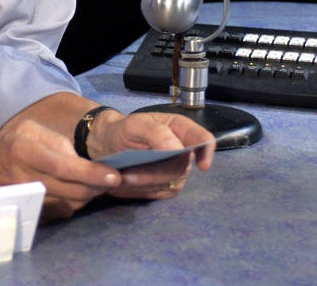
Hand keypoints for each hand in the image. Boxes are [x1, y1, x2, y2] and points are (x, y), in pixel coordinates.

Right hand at [0, 118, 122, 219]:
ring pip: (70, 204)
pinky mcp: (29, 213)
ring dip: (89, 195)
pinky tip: (78, 192)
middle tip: (112, 178)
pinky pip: (61, 212)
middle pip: (72, 190)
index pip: (65, 167)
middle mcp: (27, 179)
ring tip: (96, 183)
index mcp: (26, 152)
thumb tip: (80, 159)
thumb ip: (56, 141)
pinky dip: (75, 203)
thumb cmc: (6, 145)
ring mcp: (27, 200)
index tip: (114, 175)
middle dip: (97, 186)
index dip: (91, 173)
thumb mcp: (28, 130)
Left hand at [88, 111, 214, 199]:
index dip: (207, 152)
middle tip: (127, 175)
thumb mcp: (134, 124)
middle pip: (181, 168)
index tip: (202, 166)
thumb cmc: (124, 131)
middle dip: (153, 173)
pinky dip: (141, 190)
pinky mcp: (167, 187)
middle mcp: (183, 151)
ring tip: (123, 176)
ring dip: (144, 183)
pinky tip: (128, 182)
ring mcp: (177, 171)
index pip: (203, 140)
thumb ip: (156, 132)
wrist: (109, 145)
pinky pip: (159, 193)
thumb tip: (177, 149)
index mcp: (180, 129)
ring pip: (169, 183)